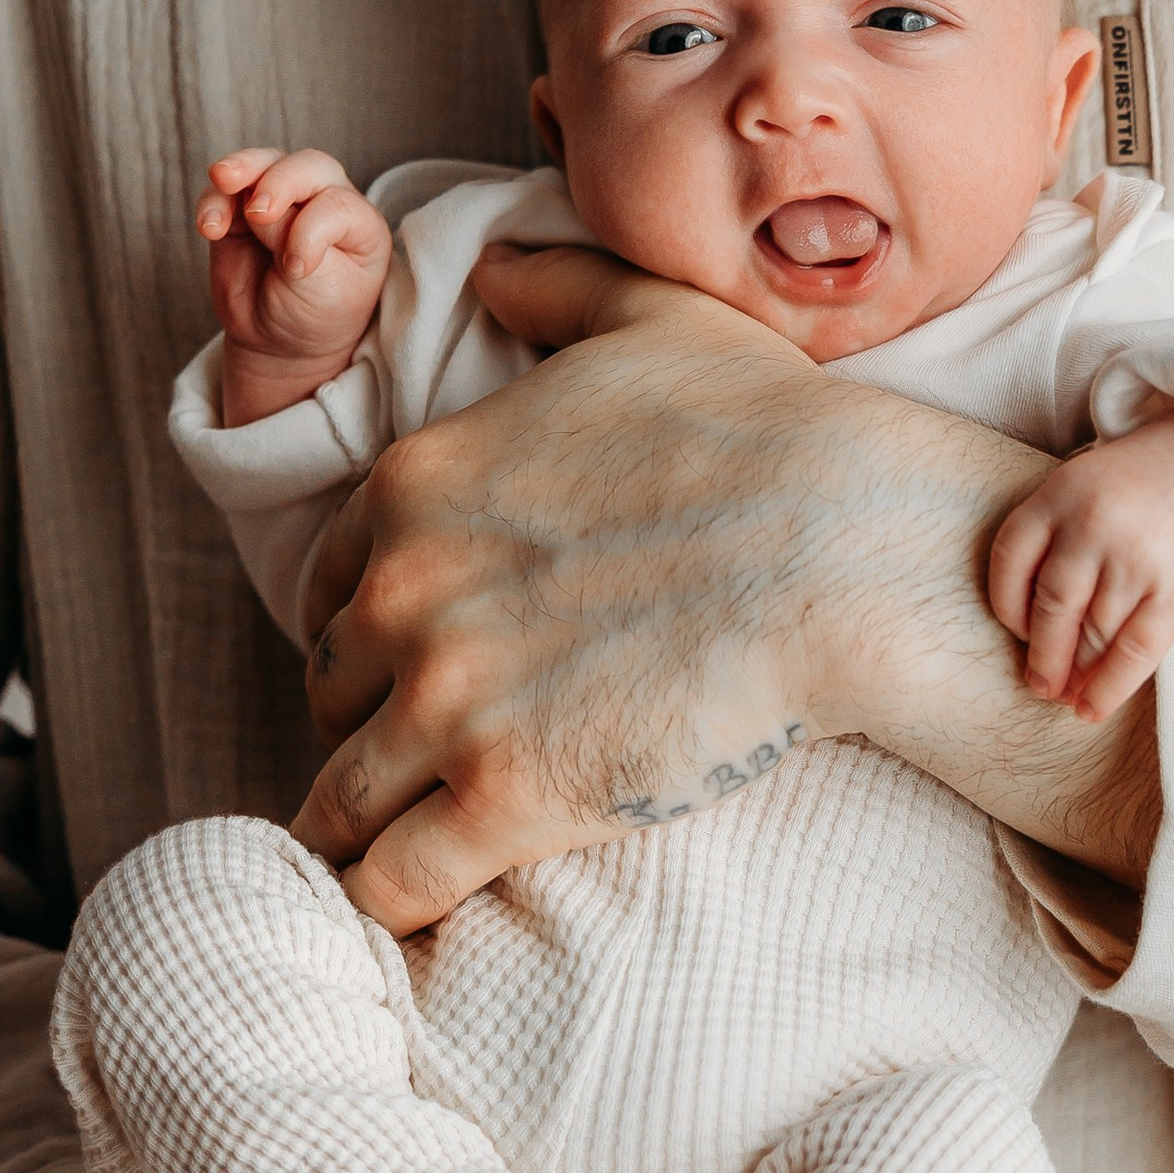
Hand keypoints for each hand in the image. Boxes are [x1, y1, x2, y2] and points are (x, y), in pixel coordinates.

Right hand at [197, 146, 392, 425]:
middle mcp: (324, 200)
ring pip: (264, 164)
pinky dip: (212, 202)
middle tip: (257, 210)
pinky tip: (209, 228)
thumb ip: (296, 242)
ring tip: (221, 182)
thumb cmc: (315, 315)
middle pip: (307, 167)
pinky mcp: (240, 211)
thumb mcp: (322, 288)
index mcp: (359, 221)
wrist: (280, 343)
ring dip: (240, 169)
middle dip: (280, 180)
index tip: (297, 270)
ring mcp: (282, 200)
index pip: (338, 203)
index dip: (313, 229)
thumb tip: (257, 203)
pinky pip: (223, 192)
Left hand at [290, 241, 1162, 934]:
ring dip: (363, 826)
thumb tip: (495, 266)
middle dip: (369, 722)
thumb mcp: (645, 318)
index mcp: (416, 485)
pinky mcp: (501, 801)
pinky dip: (385, 903)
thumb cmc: (763, 428)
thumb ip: (553, 287)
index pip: (332, 585)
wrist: (843, 548)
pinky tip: (419, 906)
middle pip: (329, 692)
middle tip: (432, 752)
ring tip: (402, 852)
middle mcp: (403, 593)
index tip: (418, 661)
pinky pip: (384, 884)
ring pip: (336, 800)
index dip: (370, 627)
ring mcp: (446, 703)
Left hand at [987, 404, 1173, 720]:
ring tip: (1068, 695)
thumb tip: (1033, 634)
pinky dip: (1108, 688)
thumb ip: (1054, 539)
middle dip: (1042, 656)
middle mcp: (1091, 525)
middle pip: (1050, 607)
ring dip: (1075, 675)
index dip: (1007, 605)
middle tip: (1039, 683)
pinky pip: (1131, 653)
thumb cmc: (1141, 489)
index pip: (1010, 561)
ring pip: (1091, 636)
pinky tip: (1091, 709)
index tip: (1017, 631)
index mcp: (1059, 494)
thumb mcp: (1084, 487)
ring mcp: (1134, 560)